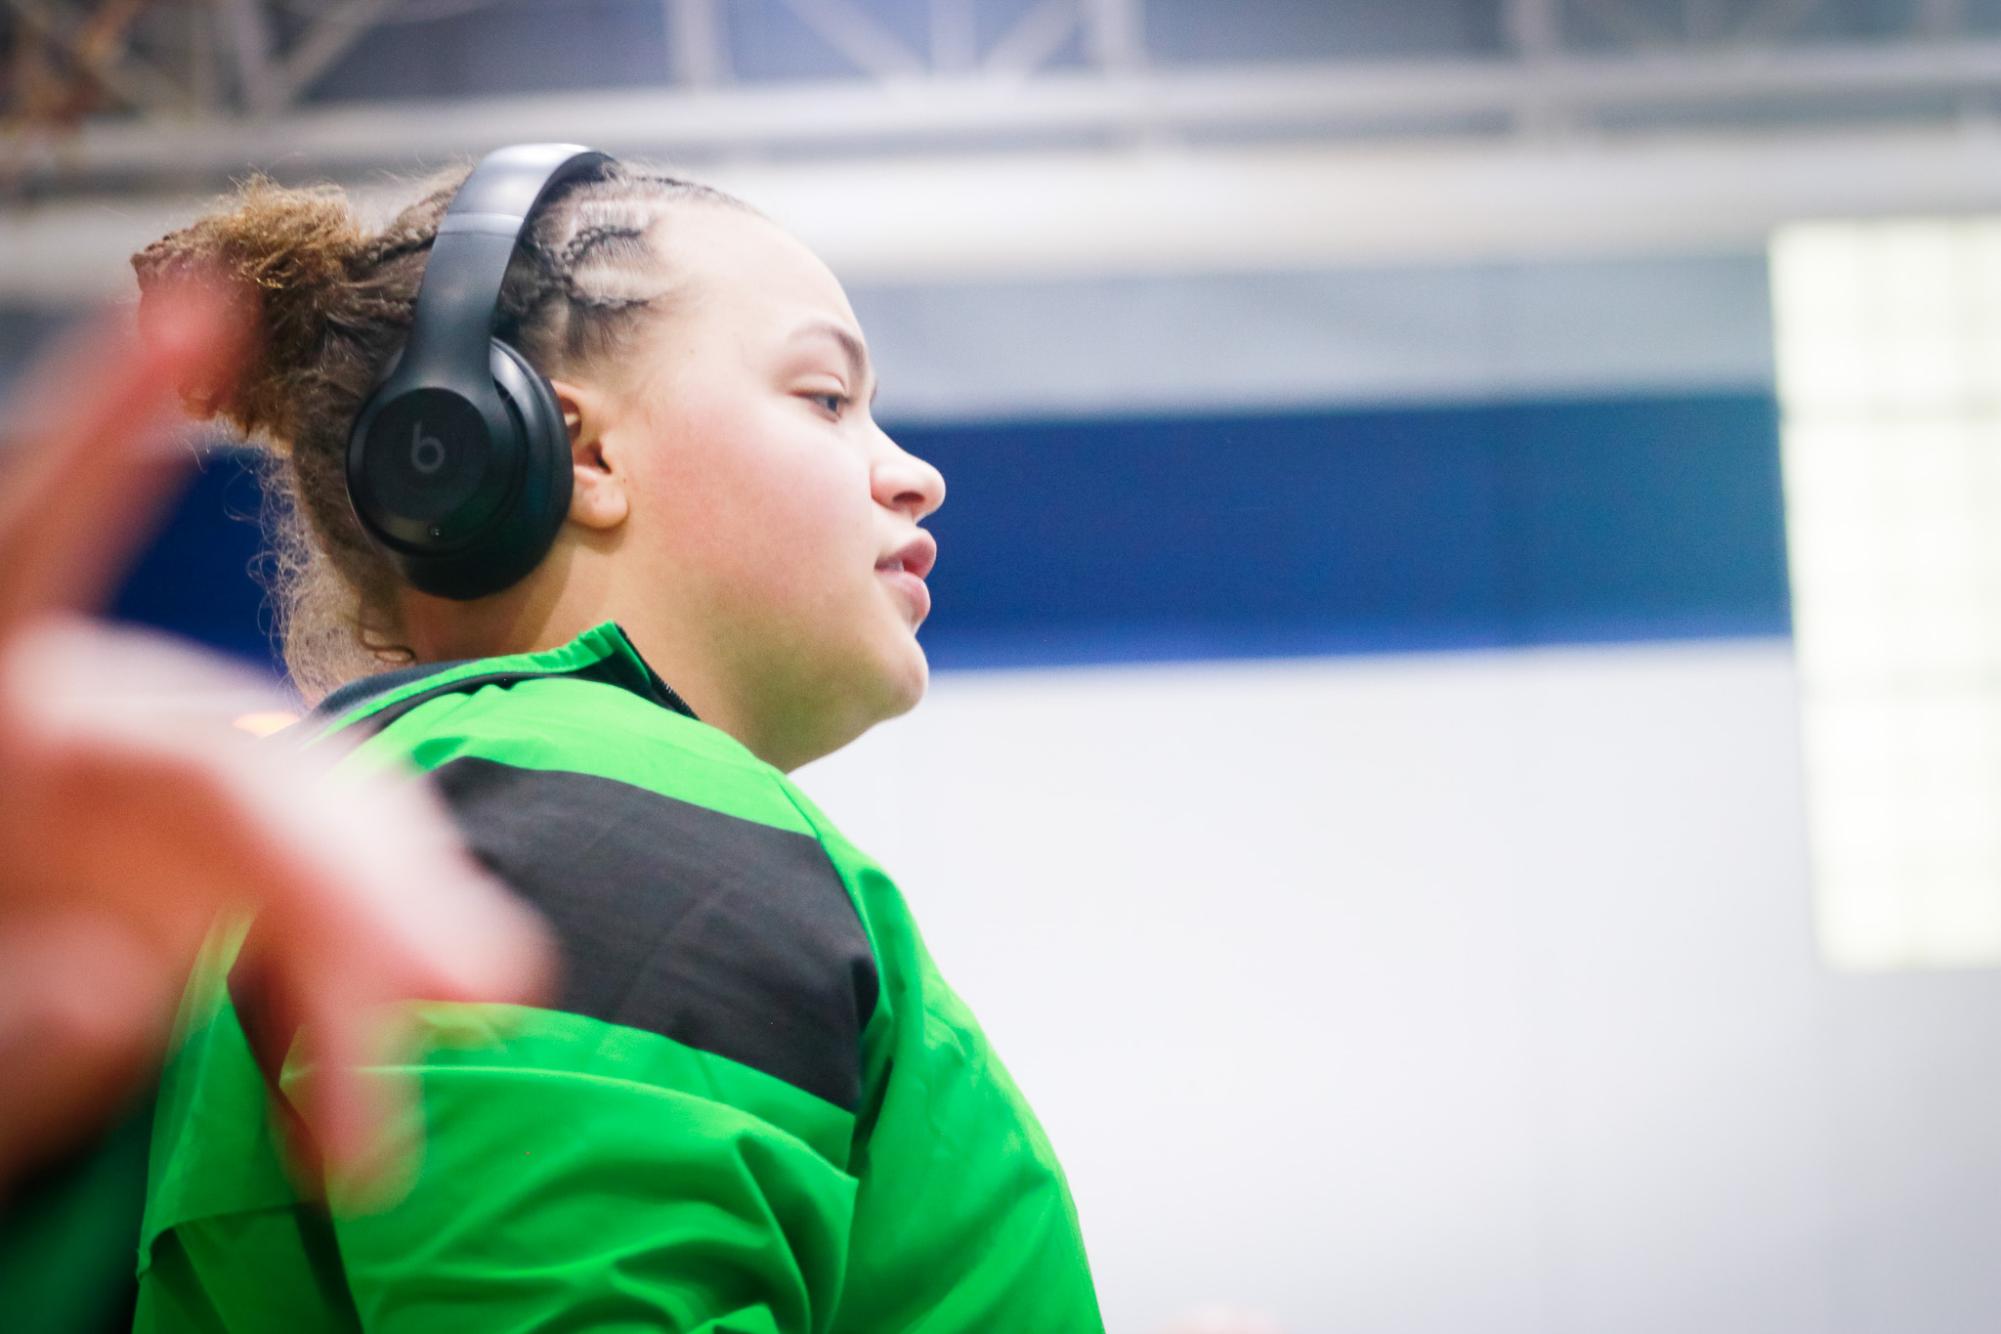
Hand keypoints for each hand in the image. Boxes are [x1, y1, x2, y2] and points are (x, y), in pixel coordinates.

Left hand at [0, 282, 552, 1191]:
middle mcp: (69, 756)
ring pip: (320, 842)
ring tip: (413, 1085)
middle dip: (366, 876)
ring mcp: (150, 830)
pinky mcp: (207, 898)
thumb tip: (121, 978)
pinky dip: (352, 1006)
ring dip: (390, 952)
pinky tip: (359, 1110)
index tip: (194, 315)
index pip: (25, 555)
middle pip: (246, 770)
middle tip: (463, 984)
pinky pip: (309, 924)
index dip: (100, 437)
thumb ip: (2, 1036)